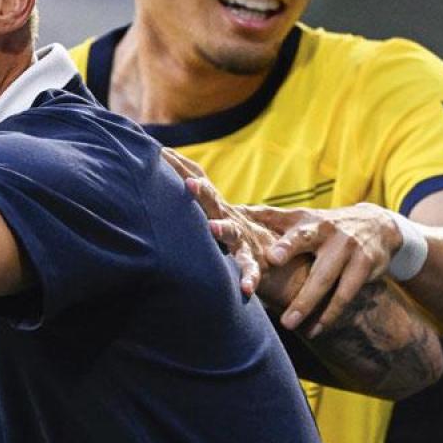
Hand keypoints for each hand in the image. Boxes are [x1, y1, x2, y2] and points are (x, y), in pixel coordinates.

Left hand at [162, 148, 275, 297]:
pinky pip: (251, 270)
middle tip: (189, 183)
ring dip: (223, 230)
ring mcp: (243, 239)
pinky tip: (246, 288)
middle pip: (214, 202)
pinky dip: (250, 278)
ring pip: (232, 233)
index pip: (200, 184)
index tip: (162, 154)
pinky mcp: (255, 261)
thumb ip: (195, 199)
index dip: (182, 169)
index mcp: (218, 207)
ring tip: (214, 229)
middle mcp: (230, 219)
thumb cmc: (240, 231)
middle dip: (202, 192)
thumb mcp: (216, 212)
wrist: (280, 252)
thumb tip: (166, 176)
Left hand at [246, 204, 403, 336]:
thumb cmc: (324, 226)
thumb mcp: (301, 217)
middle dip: (298, 278)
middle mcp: (328, 233)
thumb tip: (232, 209)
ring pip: (326, 281)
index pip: (293, 233)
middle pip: (311, 256)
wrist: (376, 225)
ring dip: (307, 305)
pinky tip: (316, 329)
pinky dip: (330, 314)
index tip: (271, 257)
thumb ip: (269, 218)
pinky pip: (345, 294)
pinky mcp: (364, 266)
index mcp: (307, 222)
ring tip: (288, 325)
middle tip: (279, 297)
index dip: (285, 245)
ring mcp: (348, 249)